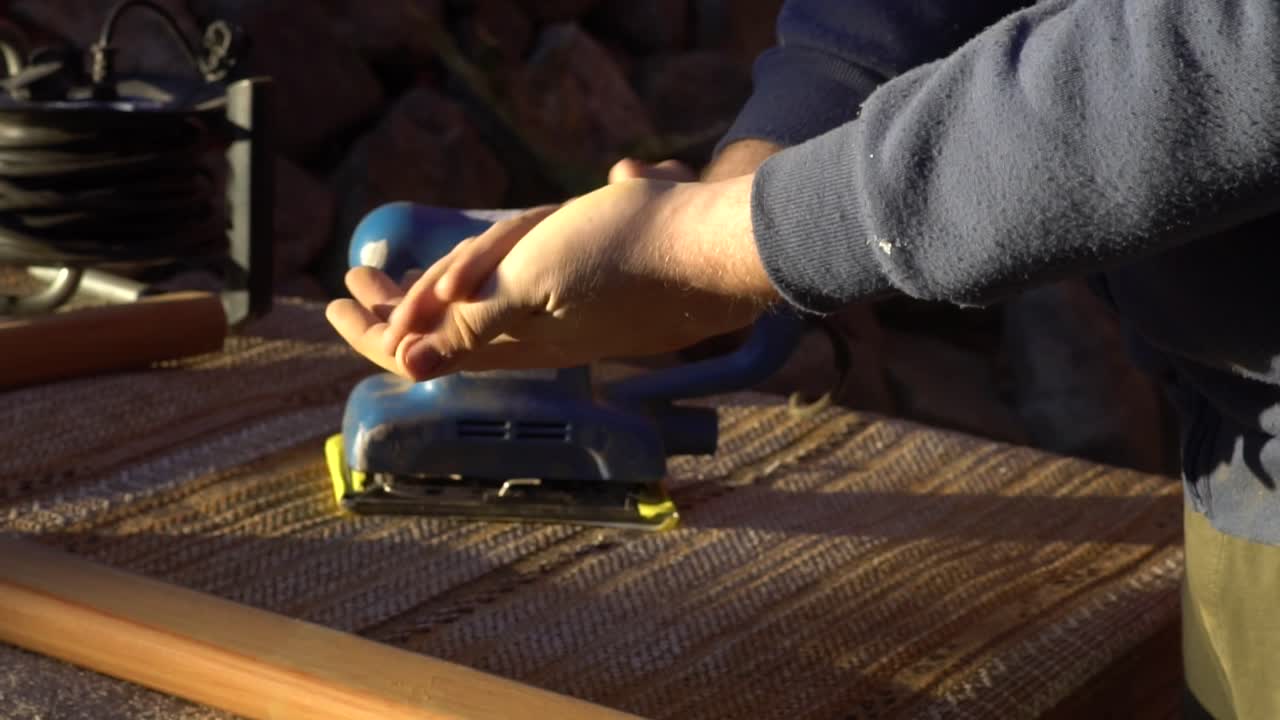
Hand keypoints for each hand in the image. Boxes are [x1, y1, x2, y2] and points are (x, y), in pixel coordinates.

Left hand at [327, 175, 777, 379]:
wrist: (712, 252)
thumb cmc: (622, 257)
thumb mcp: (533, 281)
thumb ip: (470, 322)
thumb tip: (407, 366)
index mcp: (510, 334)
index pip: (421, 346)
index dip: (371, 331)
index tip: (331, 306)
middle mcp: (532, 334)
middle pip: (444, 332)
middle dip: (393, 313)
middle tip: (355, 287)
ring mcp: (563, 320)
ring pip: (481, 316)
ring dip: (435, 299)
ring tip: (405, 284)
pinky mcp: (590, 302)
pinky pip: (518, 302)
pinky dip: (483, 291)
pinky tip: (486, 280)